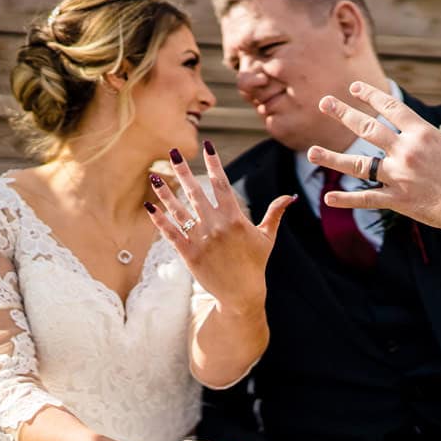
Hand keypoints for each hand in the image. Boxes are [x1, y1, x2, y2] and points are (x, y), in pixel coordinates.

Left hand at [145, 140, 294, 311]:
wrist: (242, 295)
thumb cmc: (256, 264)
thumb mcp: (267, 237)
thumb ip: (275, 213)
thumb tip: (290, 196)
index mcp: (235, 218)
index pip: (222, 184)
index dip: (214, 163)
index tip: (207, 145)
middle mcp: (216, 226)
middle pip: (196, 192)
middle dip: (183, 170)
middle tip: (173, 151)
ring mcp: (201, 240)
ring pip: (179, 211)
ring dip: (165, 193)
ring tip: (154, 176)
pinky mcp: (189, 255)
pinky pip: (171, 234)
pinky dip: (160, 220)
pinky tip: (150, 207)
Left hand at [307, 82, 440, 241]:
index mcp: (422, 133)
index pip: (391, 108)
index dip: (370, 95)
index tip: (353, 87)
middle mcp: (406, 151)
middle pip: (368, 129)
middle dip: (343, 114)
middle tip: (323, 102)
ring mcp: (400, 176)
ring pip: (359, 164)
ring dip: (333, 157)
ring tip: (311, 151)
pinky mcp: (399, 200)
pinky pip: (368, 198)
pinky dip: (347, 199)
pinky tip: (328, 197)